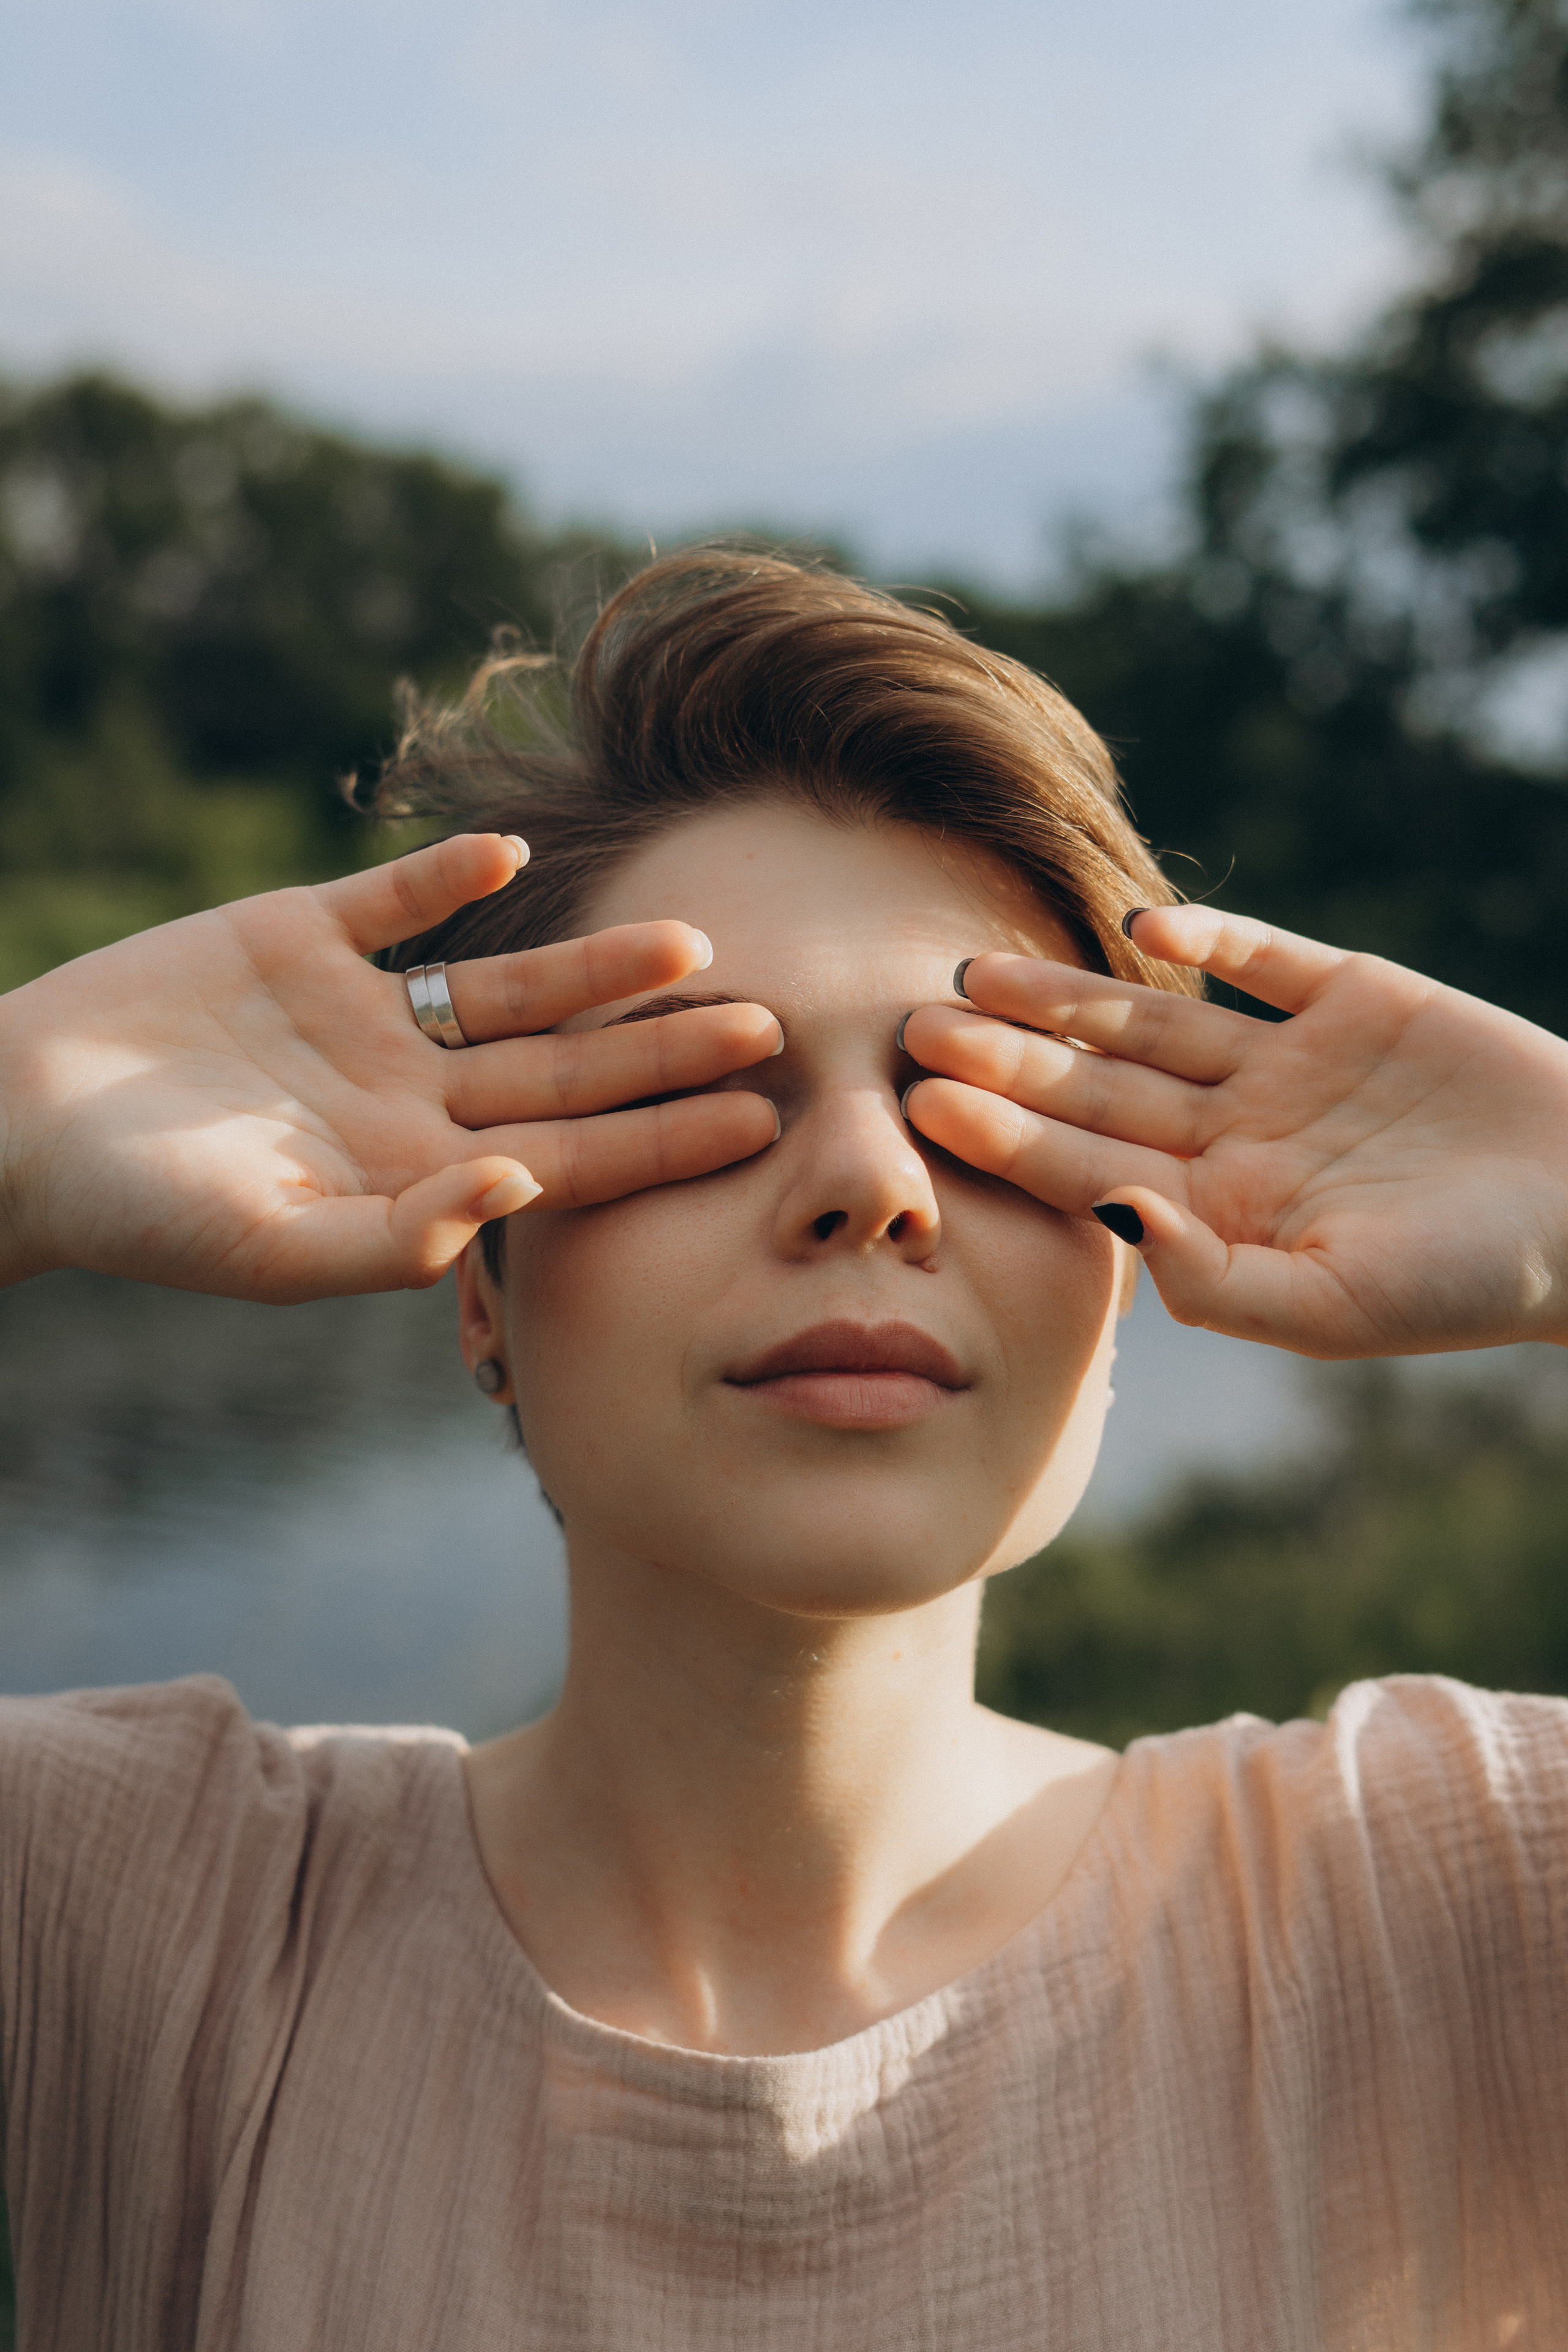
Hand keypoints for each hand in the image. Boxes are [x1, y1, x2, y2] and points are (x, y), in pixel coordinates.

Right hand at [0, 835, 780, 1301]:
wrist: (21, 1126)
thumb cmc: (139, 1211)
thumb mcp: (267, 1244)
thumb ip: (396, 1234)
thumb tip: (518, 1187)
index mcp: (415, 1167)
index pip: (571, 1155)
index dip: (666, 1138)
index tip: (765, 1121)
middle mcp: (408, 1089)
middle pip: (566, 1065)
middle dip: (666, 1049)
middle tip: (780, 1024)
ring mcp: (358, 1011)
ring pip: (505, 982)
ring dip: (593, 961)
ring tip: (690, 938)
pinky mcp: (296, 935)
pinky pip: (391, 898)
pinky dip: (445, 874)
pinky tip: (513, 853)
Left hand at [900, 905, 1567, 1358]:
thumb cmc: (1465, 1282)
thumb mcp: (1334, 1304)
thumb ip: (1214, 1276)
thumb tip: (1110, 1218)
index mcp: (1218, 1208)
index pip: (1086, 1165)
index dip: (1005, 1134)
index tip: (919, 1103)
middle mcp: (1236, 1131)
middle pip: (1098, 1086)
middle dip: (1009, 1058)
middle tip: (913, 1024)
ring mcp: (1289, 1060)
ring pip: (1155, 1018)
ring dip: (1073, 996)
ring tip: (982, 969)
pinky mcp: (1353, 996)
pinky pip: (1265, 958)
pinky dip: (1212, 935)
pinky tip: (1143, 918)